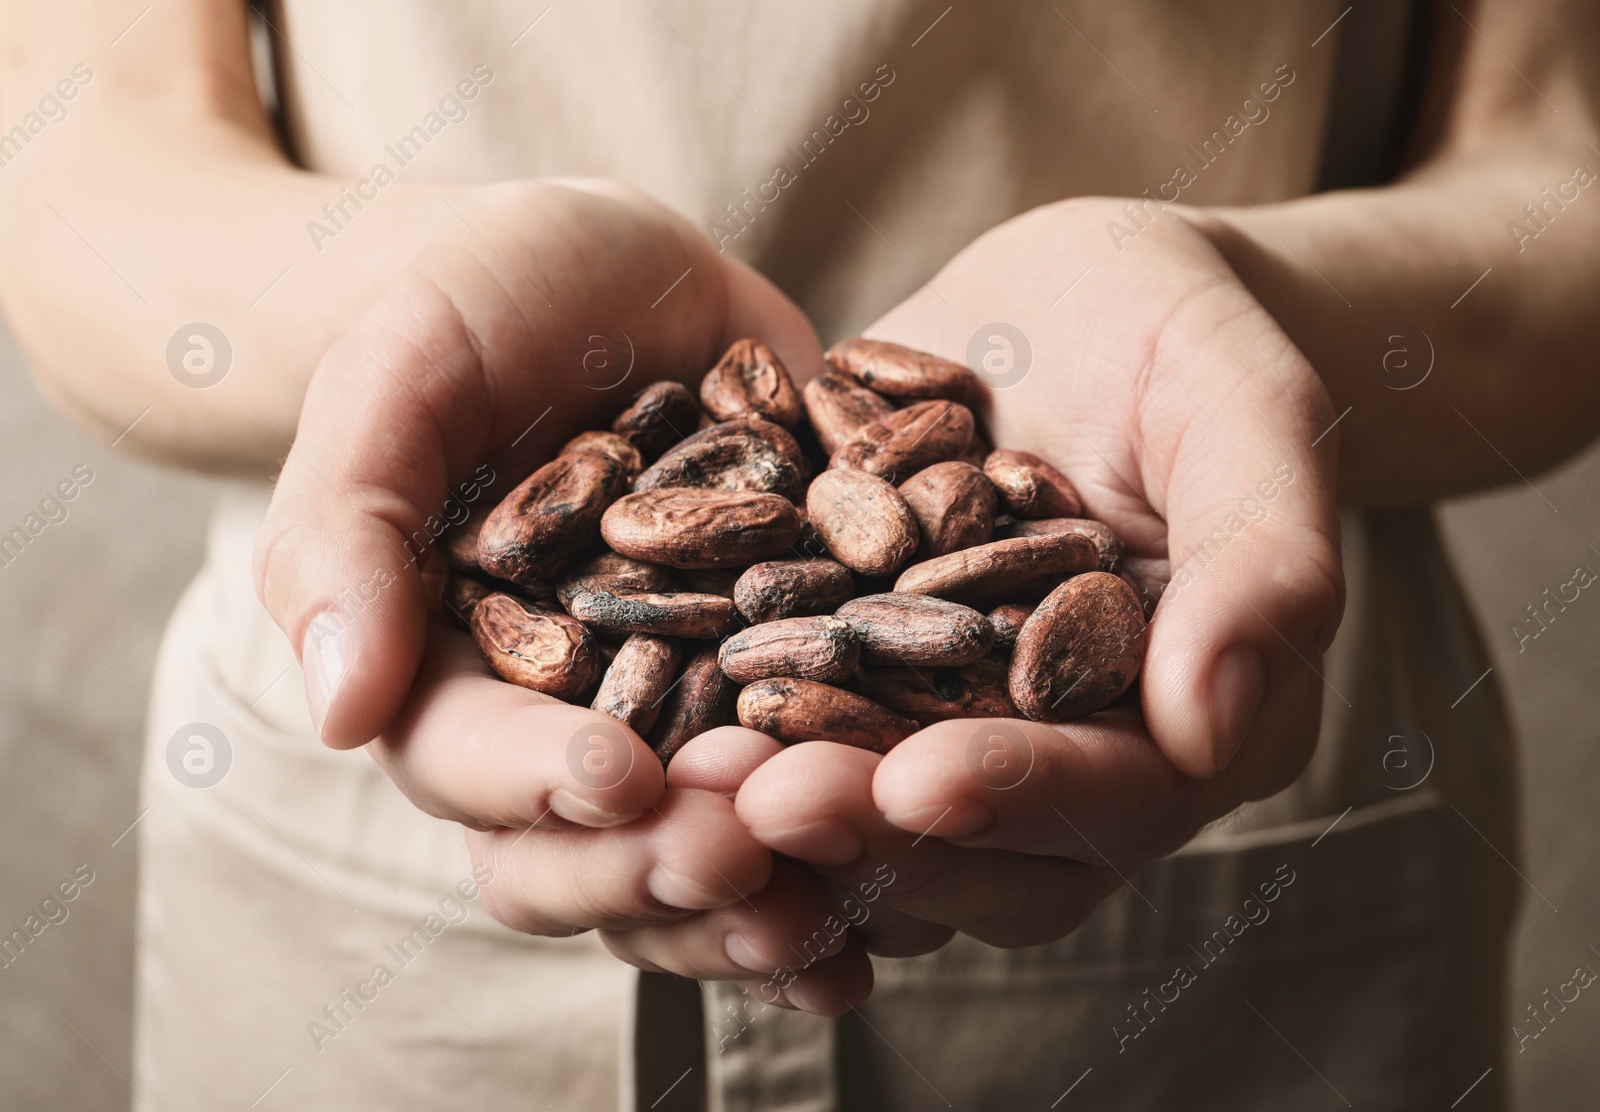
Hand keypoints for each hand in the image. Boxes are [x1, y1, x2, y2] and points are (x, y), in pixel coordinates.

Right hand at [254, 181, 868, 1009]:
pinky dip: (863, 834)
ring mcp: (679, 717)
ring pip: (700, 855)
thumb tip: (334, 709)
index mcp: (442, 667)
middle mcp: (559, 720)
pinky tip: (926, 863)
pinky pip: (815, 787)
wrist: (626, 276)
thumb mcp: (404, 370)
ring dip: (766, 892)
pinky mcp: (783, 688)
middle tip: (744, 849)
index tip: (622, 778)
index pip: (465, 760)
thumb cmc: (486, 300)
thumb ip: (351, 523)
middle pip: (585, 848)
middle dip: (659, 865)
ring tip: (841, 898)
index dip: (537, 783)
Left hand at [737, 197, 1343, 949]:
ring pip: (872, 827)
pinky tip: (638, 724)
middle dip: (868, 833)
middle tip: (756, 802)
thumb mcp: (1245, 410)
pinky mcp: (857, 684)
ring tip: (682, 778)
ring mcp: (951, 727)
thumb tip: (1214, 725)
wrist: (1077, 302)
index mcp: (1185, 720)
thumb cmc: (1184, 337)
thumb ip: (1263, 559)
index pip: (1115, 797)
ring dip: (776, 821)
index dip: (1022, 798)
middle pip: (978, 846)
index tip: (919, 781)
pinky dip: (722, 748)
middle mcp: (1066, 754)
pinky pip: (791, 741)